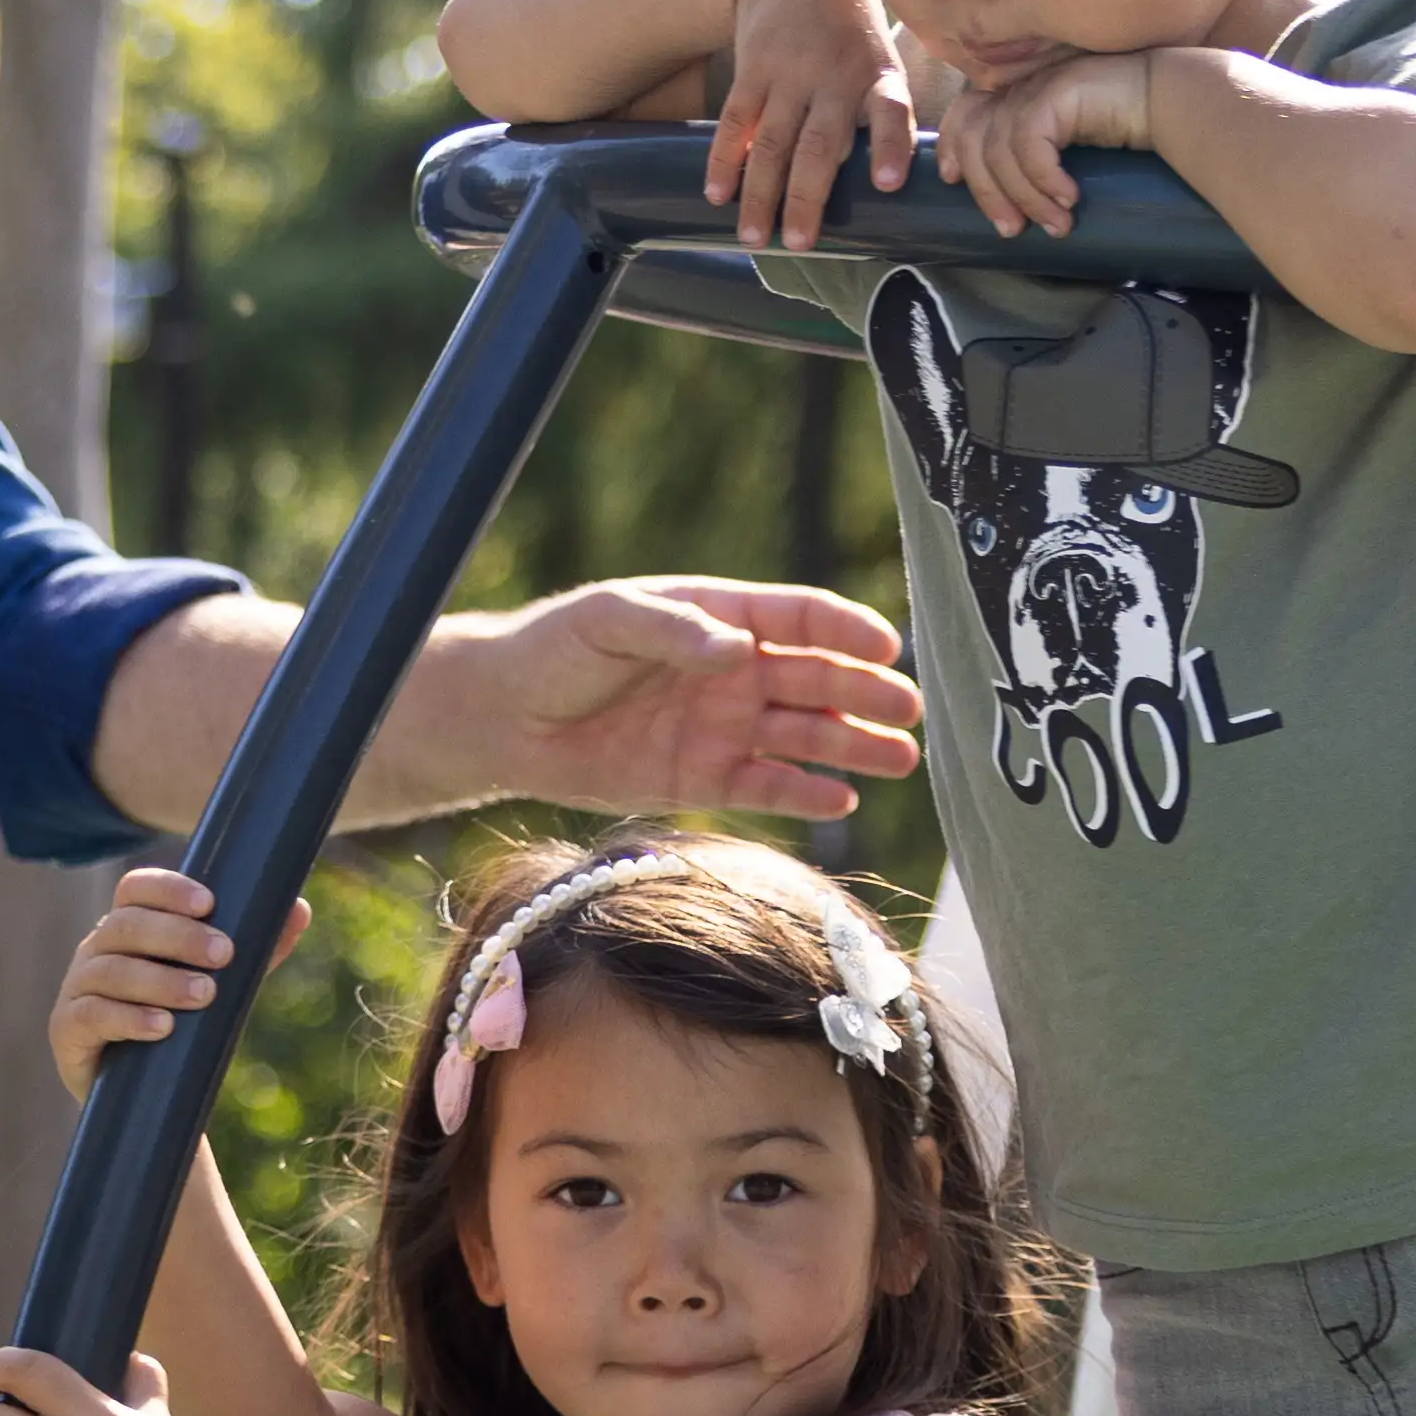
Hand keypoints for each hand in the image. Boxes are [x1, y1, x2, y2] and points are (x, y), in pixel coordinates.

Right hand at [46, 867, 281, 1099]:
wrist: (144, 1100)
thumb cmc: (182, 1030)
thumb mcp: (223, 987)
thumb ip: (257, 951)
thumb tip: (299, 909)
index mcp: (129, 929)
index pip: (137, 889)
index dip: (169, 889)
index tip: (210, 903)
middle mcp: (96, 951)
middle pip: (126, 925)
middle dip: (178, 936)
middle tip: (225, 954)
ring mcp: (76, 989)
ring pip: (110, 970)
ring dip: (160, 979)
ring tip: (204, 994)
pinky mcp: (66, 1031)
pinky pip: (91, 1014)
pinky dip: (129, 1018)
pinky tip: (163, 1027)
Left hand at [392, 579, 925, 823]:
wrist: (506, 719)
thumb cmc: (555, 650)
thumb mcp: (608, 621)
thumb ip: (674, 630)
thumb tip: (737, 648)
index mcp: (719, 616)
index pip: (800, 617)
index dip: (845, 629)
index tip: (887, 646)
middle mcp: (734, 671)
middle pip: (817, 680)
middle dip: (866, 693)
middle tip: (909, 710)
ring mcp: (724, 726)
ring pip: (805, 736)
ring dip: (853, 746)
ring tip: (900, 758)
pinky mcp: (704, 777)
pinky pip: (767, 785)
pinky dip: (804, 792)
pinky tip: (841, 798)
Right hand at [708, 0, 921, 251]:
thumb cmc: (849, 32)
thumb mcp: (879, 58)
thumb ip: (880, 116)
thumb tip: (884, 193)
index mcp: (877, 77)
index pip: (890, 112)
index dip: (891, 146)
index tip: (888, 183)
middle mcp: (835, 77)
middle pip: (819, 145)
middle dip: (806, 197)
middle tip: (798, 244)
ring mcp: (790, 73)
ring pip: (773, 142)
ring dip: (759, 193)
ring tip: (753, 238)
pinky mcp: (753, 68)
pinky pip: (736, 121)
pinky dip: (725, 160)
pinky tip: (716, 195)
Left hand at [915, 44, 1163, 243]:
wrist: (1172, 102)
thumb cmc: (1127, 132)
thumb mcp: (1070, 152)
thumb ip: (1037, 160)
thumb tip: (1010, 210)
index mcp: (1020, 95)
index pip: (964, 113)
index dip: (950, 147)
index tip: (951, 184)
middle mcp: (1024, 86)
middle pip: (973, 138)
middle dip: (986, 192)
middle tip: (1011, 231)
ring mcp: (1040, 86)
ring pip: (1000, 150)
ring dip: (1025, 197)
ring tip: (1056, 225)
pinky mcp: (1060, 93)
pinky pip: (1029, 143)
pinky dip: (1044, 179)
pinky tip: (1070, 199)